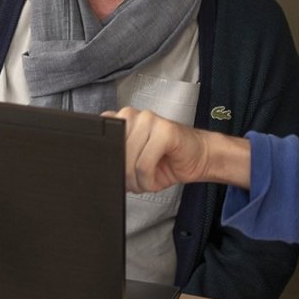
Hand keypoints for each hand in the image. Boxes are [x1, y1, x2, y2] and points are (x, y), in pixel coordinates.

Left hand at [102, 107, 250, 192]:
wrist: (198, 157)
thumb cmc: (166, 160)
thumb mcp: (133, 161)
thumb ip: (117, 158)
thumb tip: (100, 171)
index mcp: (122, 120)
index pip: (99, 136)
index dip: (104, 159)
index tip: (111, 173)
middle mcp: (133, 115)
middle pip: (114, 152)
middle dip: (122, 175)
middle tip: (134, 184)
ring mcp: (150, 119)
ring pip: (128, 159)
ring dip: (137, 180)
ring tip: (146, 182)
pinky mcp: (165, 129)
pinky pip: (145, 163)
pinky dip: (148, 179)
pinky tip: (155, 179)